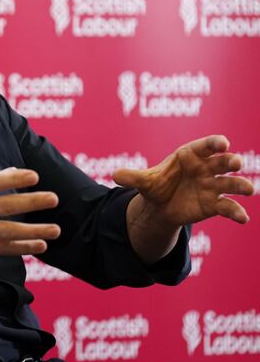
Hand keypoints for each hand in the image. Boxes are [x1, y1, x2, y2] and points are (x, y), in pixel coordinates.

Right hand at [0, 168, 60, 262]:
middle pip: (6, 206)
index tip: (34, 176)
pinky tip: (41, 245)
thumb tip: (15, 173)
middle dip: (32, 203)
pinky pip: (5, 248)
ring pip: (10, 231)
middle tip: (53, 198)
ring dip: (35, 230)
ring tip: (56, 229)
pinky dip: (24, 247)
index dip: (14, 179)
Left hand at [114, 135, 254, 227]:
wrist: (160, 206)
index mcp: (190, 156)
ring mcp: (213, 186)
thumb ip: (132, 177)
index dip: (215, 143)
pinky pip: (228, 207)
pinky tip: (243, 219)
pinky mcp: (214, 204)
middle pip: (222, 162)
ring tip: (248, 190)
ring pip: (230, 183)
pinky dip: (236, 212)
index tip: (223, 142)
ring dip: (240, 185)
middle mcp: (206, 168)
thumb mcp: (144, 181)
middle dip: (230, 161)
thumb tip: (114, 175)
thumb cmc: (156, 185)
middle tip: (236, 163)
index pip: (205, 146)